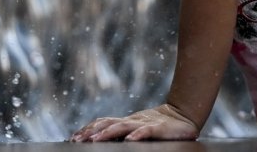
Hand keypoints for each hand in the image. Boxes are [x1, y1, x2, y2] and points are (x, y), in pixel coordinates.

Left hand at [69, 103, 199, 141]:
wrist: (183, 115)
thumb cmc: (159, 126)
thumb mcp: (138, 129)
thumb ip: (123, 133)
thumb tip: (101, 140)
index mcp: (126, 122)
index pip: (103, 123)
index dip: (88, 129)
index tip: (73, 137)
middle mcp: (131, 121)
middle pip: (107, 123)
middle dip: (90, 132)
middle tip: (76, 140)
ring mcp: (144, 123)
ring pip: (122, 126)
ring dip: (107, 133)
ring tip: (95, 140)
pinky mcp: (159, 128)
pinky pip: (146, 131)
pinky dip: (137, 135)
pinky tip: (129, 140)